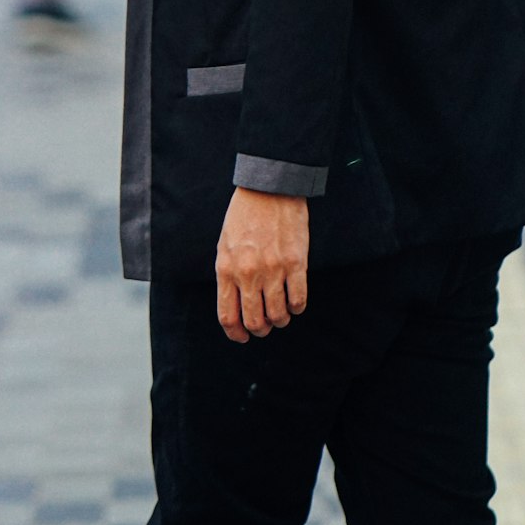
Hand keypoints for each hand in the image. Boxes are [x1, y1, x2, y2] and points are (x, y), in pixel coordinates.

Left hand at [215, 187, 308, 343]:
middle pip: (254, 322)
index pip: (228, 317)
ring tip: (281, 313)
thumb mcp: (225, 245)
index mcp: (227, 270)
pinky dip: (297, 308)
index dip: (236, 334)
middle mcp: (248, 274)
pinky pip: (299, 301)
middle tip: (265, 325)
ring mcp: (273, 270)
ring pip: (278, 315)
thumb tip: (236, 304)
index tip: (243, 336)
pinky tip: (295, 301)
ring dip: (280, 320)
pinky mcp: (296, 263)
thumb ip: (228, 275)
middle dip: (260, 329)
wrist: (270, 188)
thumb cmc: (245, 215)